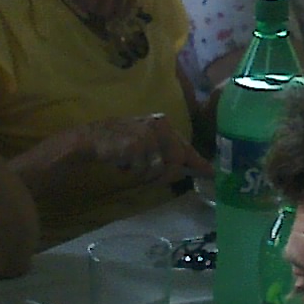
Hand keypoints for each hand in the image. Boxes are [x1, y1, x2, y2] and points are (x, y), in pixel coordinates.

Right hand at [82, 113, 205, 186]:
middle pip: (176, 161)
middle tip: (149, 178)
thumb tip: (190, 170)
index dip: (199, 162)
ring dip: (144, 174)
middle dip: (165, 176)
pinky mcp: (135, 145)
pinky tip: (122, 162)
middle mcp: (159, 126)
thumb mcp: (147, 143)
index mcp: (164, 124)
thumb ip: (167, 153)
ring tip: (130, 165)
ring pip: (158, 168)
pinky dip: (131, 171)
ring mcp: (147, 134)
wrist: (91, 137)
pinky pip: (141, 170)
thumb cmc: (120, 142)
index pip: (185, 147)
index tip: (211, 174)